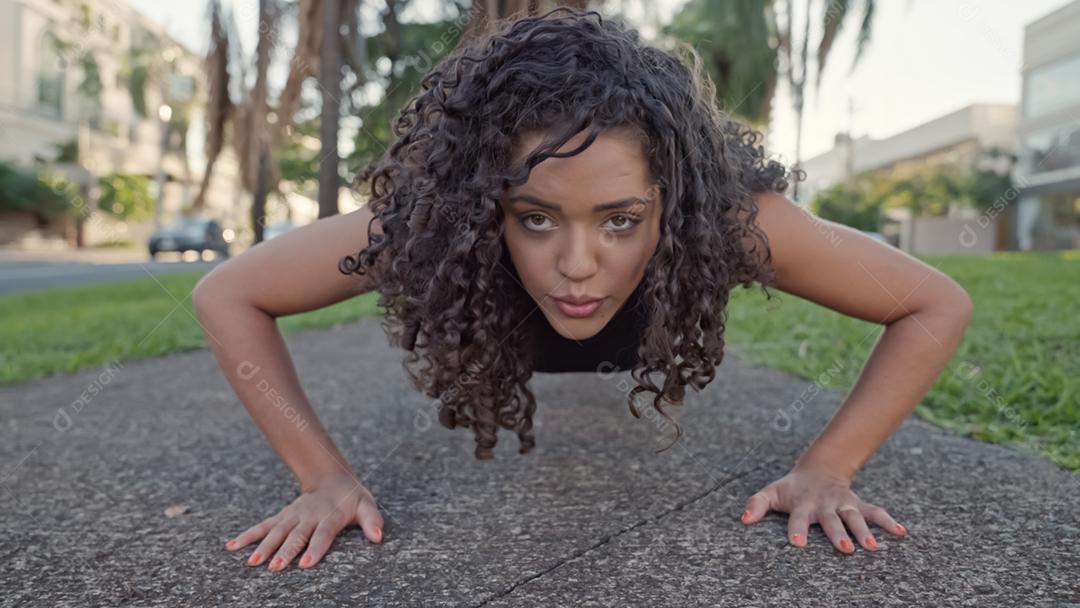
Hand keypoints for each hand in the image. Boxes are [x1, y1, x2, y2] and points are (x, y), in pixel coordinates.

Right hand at [224, 473, 384, 570]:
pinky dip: (247, 535)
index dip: (315, 548)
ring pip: (276, 531)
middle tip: (274, 567)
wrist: (332, 478)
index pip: (323, 534)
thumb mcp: (366, 505)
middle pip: (296, 536)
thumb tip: (378, 537)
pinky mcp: (282, 516)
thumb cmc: (351, 498)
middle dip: (285, 551)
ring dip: (263, 546)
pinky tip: (231, 546)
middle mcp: (308, 516)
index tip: (305, 564)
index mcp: (330, 516)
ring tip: (252, 562)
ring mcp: (293, 516)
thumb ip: (372, 520)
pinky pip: (263, 526)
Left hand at [739, 465, 906, 552]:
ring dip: (864, 531)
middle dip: (837, 534)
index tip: (797, 544)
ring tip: (872, 547)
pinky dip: (889, 521)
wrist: (818, 469)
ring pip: (855, 518)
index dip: (796, 530)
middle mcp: (824, 505)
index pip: (798, 518)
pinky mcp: (858, 504)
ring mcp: (843, 504)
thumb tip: (743, 519)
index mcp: (802, 504)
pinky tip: (901, 532)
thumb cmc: (791, 489)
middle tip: (845, 549)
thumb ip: (756, 504)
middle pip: (831, 520)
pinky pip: (876, 512)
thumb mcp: (771, 492)